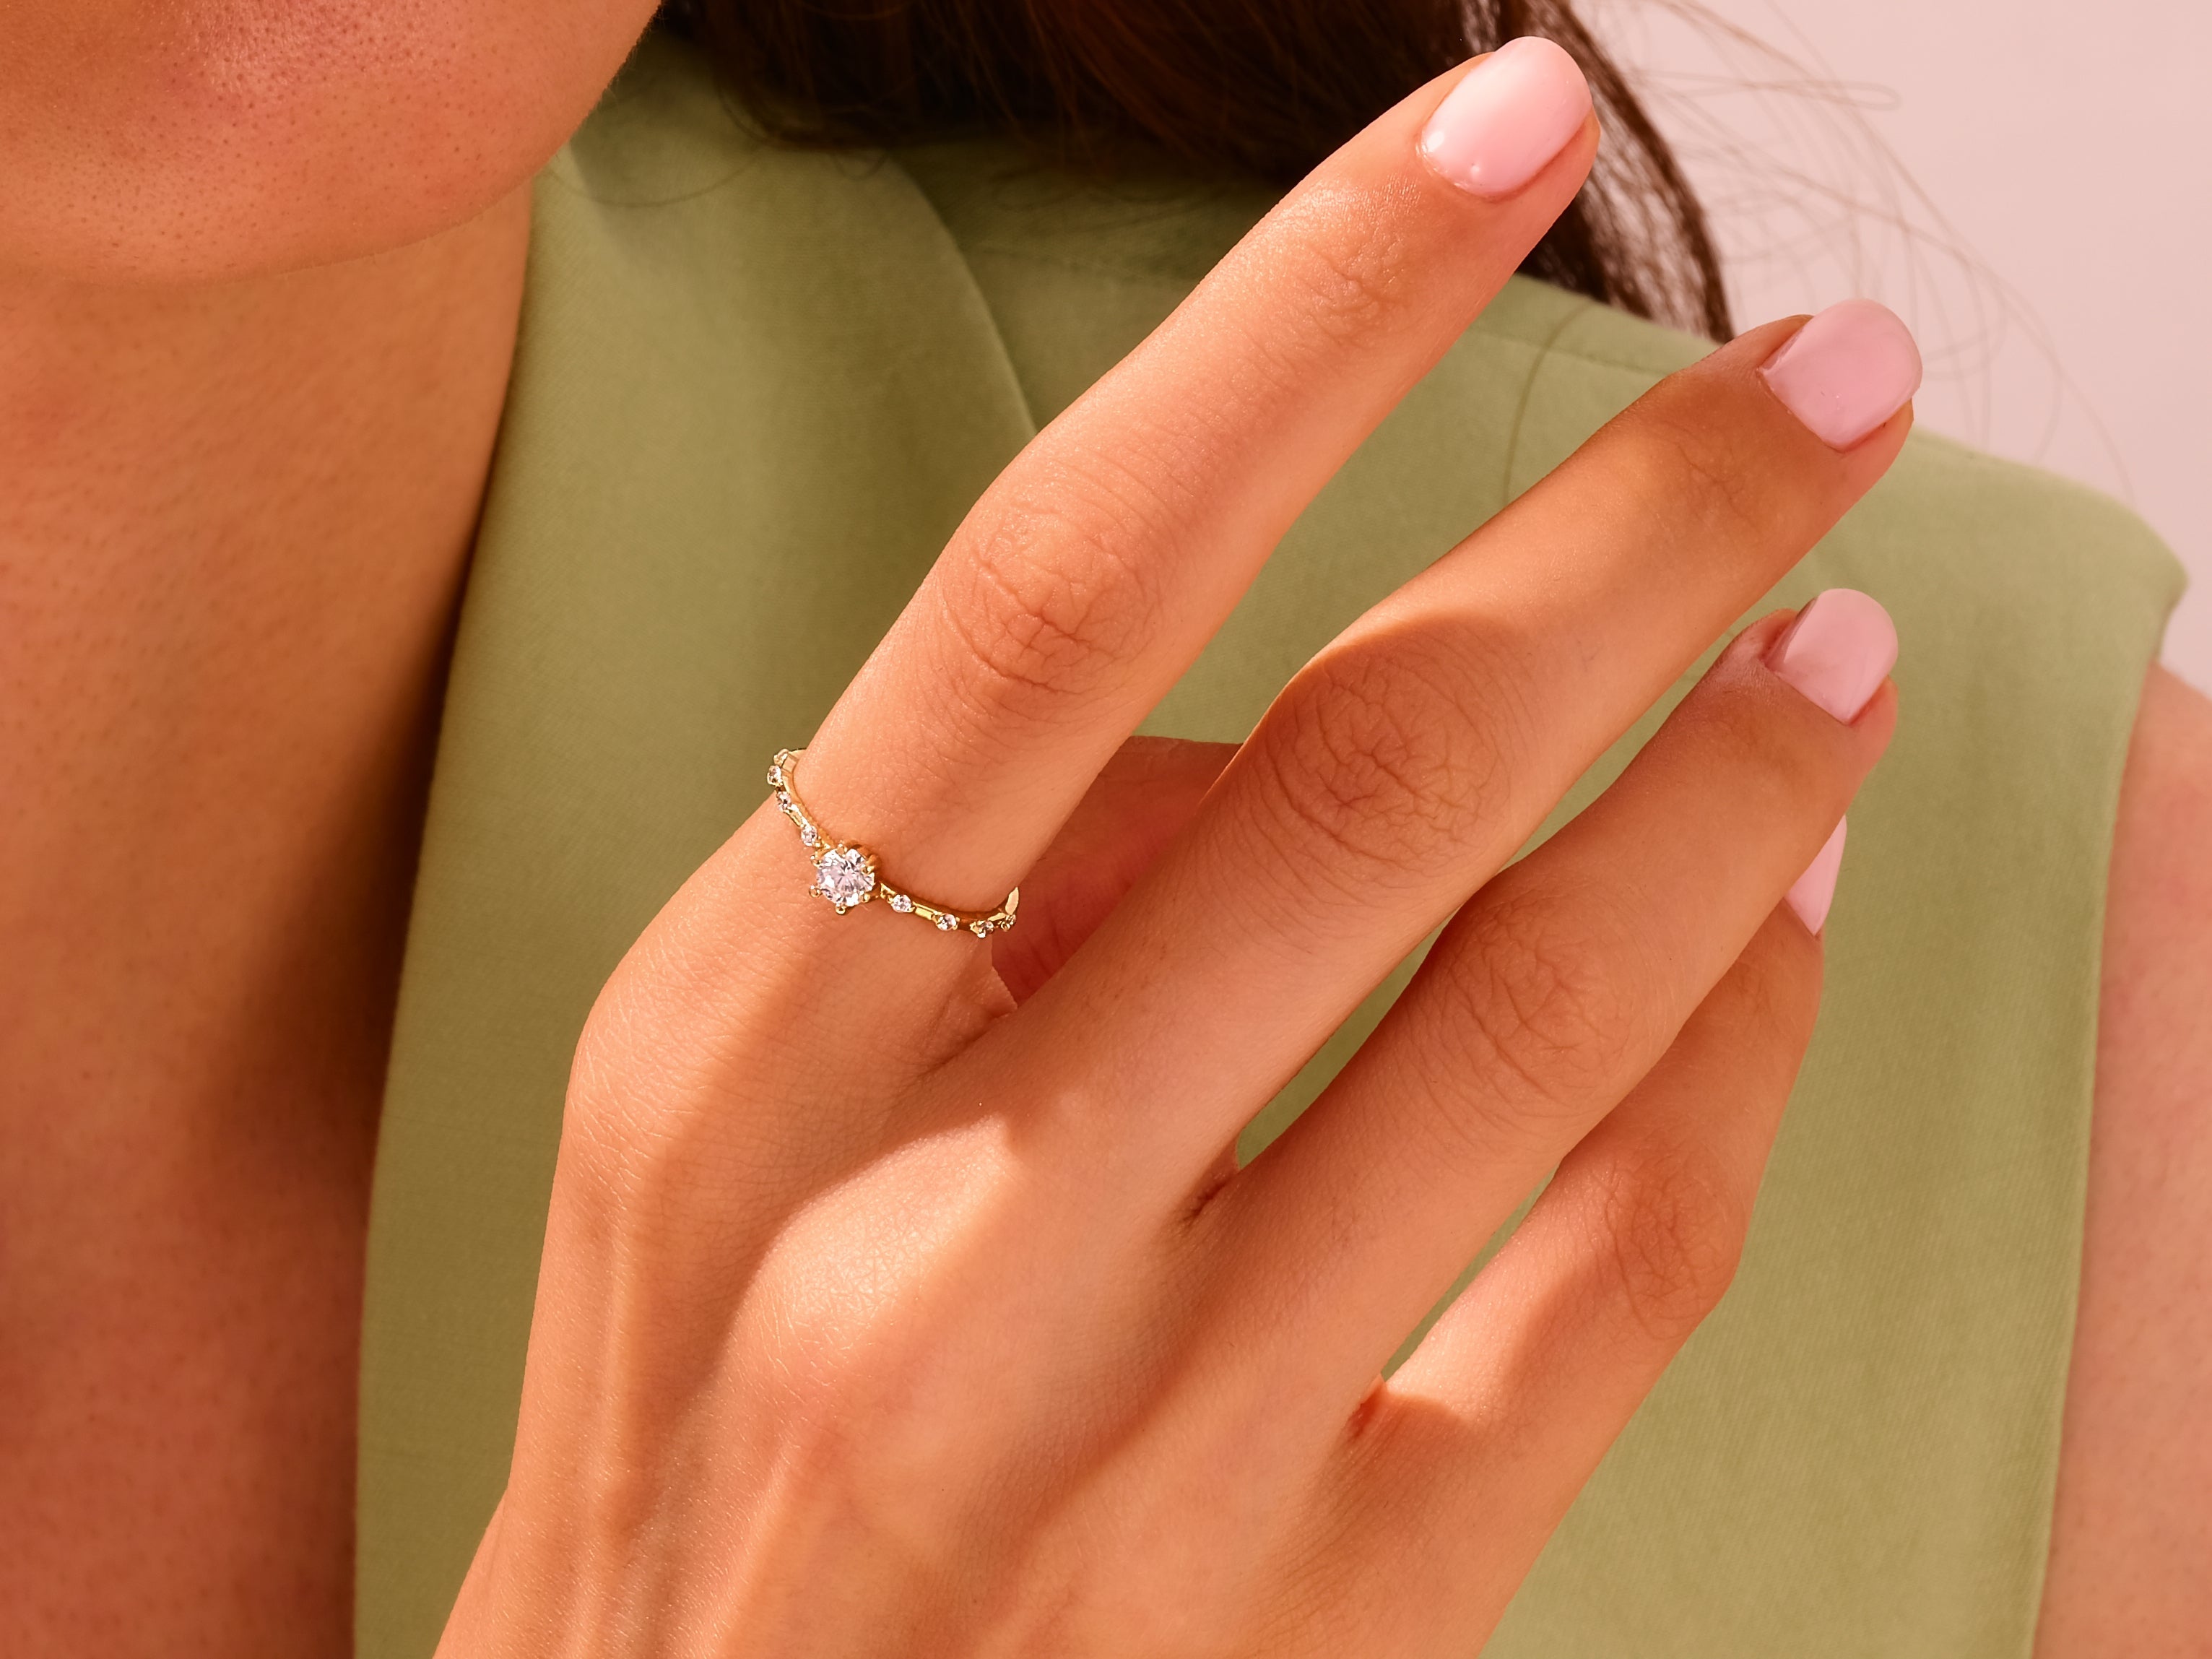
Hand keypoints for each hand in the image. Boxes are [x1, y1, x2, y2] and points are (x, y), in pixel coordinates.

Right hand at [440, 41, 1913, 1656]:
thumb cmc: (695, 1447)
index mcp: (744, 1042)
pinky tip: (1785, 942)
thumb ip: (954, 906)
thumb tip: (1274, 714)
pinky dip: (1739, 1070)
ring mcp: (1135, 1440)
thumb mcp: (708, 1144)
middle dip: (1641, 532)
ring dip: (1734, 788)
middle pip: (1361, 769)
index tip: (1484, 140)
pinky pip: (1615, 1278)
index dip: (1298, 326)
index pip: (1054, 586)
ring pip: (1534, 1013)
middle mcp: (930, 1226)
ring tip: (1843, 647)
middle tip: (1821, 388)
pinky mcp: (1317, 1614)